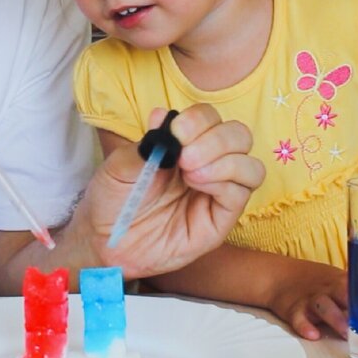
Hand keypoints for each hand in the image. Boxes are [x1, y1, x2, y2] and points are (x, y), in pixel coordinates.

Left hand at [75, 104, 264, 278]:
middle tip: (185, 156)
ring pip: (251, 166)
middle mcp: (207, 164)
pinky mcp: (220, 220)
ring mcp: (216, 193)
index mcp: (184, 145)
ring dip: (225, 160)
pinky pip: (241, 194)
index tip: (175, 132)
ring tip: (190, 173)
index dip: (198, 120)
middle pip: (240, 136)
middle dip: (216, 139)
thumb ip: (146, 143)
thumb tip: (163, 114)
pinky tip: (196, 186)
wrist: (105, 242)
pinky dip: (223, 183)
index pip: (210, 118)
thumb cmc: (113, 201)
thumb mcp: (119, 167)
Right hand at [265, 259, 348, 340]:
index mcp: (341, 282)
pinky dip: (305, 326)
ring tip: (345, 333)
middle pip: (344, 295)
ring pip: (324, 306)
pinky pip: (299, 319)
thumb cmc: (313, 281)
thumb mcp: (335, 279)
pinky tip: (312, 334)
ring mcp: (310, 299)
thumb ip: (355, 294)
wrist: (278, 276)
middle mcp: (327, 289)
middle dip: (357, 310)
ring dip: (336, 319)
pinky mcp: (293, 309)